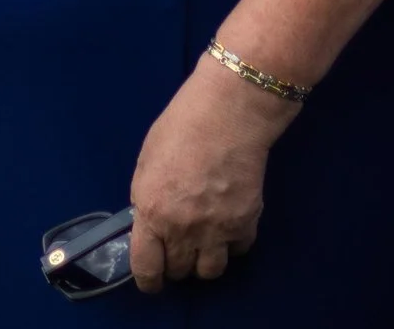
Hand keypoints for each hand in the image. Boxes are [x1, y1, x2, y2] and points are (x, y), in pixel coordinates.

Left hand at [125, 55, 298, 291]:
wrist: (228, 112)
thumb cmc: (181, 127)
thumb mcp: (147, 164)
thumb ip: (148, 199)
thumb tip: (151, 222)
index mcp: (152, 212)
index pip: (147, 267)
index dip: (149, 280)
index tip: (153, 280)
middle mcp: (183, 229)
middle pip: (180, 271)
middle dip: (177, 264)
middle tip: (179, 247)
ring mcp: (217, 229)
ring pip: (210, 271)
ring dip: (205, 261)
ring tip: (204, 242)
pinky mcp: (246, 222)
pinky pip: (238, 250)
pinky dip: (233, 243)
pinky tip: (229, 224)